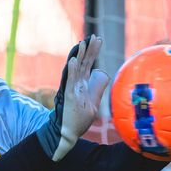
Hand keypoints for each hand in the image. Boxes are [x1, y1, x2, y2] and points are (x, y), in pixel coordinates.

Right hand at [37, 35, 108, 161]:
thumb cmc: (79, 120)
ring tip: (83, 43)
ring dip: (80, 55)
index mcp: (82, 84)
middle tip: (95, 36)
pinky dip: (72, 70)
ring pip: (76, 69)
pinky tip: (73, 59)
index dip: (93, 52)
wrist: (67, 134)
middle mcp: (76, 84)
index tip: (98, 39)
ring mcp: (72, 89)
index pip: (88, 64)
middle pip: (84, 63)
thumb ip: (98, 89)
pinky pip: (70, 81)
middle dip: (90, 49)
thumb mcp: (93, 103)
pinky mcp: (68, 97)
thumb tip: (103, 75)